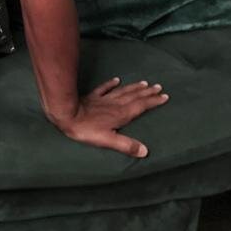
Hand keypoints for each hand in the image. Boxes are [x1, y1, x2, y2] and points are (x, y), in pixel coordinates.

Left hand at [52, 77, 169, 158]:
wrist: (66, 114)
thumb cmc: (86, 129)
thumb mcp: (108, 140)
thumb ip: (126, 145)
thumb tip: (145, 151)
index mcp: (121, 114)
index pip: (141, 106)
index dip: (153, 101)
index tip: (164, 96)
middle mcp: (115, 104)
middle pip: (134, 96)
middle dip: (147, 92)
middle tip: (159, 87)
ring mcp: (103, 99)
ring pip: (123, 91)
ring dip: (134, 87)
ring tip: (144, 83)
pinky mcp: (92, 97)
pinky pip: (104, 88)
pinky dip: (111, 84)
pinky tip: (116, 80)